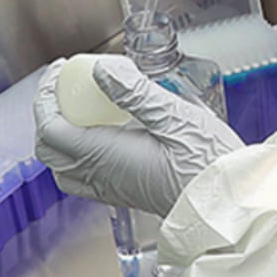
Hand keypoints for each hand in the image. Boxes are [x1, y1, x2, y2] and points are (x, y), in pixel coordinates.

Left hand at [32, 56, 241, 216]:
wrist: (229, 205)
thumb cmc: (209, 165)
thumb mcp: (174, 116)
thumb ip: (133, 92)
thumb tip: (100, 71)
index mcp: (104, 157)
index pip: (51, 127)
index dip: (47, 96)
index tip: (60, 71)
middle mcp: (101, 177)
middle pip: (50, 150)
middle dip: (50, 113)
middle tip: (66, 86)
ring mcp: (112, 189)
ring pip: (64, 167)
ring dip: (62, 136)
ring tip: (82, 108)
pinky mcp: (125, 194)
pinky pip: (85, 176)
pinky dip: (79, 151)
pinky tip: (105, 133)